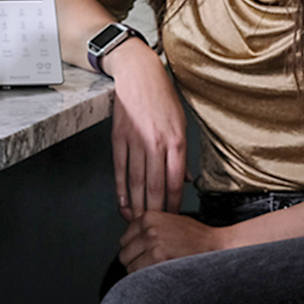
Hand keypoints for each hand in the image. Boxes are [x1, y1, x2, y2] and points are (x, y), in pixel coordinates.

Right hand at [101, 40, 186, 219]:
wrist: (139, 74)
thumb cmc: (163, 98)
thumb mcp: (181, 123)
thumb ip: (181, 155)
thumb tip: (184, 180)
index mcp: (176, 142)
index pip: (175, 182)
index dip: (173, 205)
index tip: (172, 219)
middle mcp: (156, 143)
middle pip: (155, 186)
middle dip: (155, 211)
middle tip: (153, 228)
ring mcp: (136, 141)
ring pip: (136, 181)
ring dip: (136, 205)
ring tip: (136, 221)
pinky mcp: (119, 137)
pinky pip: (120, 168)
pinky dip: (121, 188)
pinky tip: (123, 202)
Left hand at [118, 210, 224, 271]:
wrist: (216, 245)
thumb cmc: (196, 237)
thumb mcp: (169, 222)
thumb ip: (148, 228)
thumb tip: (128, 242)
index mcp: (148, 217)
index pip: (124, 239)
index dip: (134, 251)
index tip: (143, 256)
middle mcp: (148, 228)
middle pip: (124, 253)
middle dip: (135, 262)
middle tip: (150, 267)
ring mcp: (153, 243)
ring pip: (130, 266)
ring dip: (141, 273)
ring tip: (157, 272)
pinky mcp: (159, 257)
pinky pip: (140, 274)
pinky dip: (147, 279)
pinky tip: (160, 276)